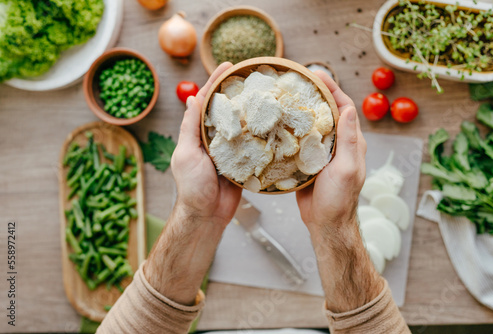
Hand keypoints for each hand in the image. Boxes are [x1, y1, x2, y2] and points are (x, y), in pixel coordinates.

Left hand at [145, 63, 242, 305]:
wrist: (207, 215)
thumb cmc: (192, 185)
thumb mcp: (186, 152)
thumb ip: (190, 126)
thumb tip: (191, 98)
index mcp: (198, 133)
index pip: (207, 101)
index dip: (216, 82)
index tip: (228, 65)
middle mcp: (214, 138)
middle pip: (226, 109)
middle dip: (237, 91)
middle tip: (252, 76)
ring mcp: (229, 150)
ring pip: (242, 125)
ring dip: (251, 110)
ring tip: (265, 93)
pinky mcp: (243, 162)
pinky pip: (252, 144)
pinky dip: (260, 133)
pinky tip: (271, 121)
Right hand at [296, 71, 366, 232]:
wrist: (325, 224)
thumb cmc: (339, 199)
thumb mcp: (347, 168)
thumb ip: (349, 140)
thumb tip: (350, 108)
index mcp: (352, 142)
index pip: (344, 107)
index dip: (332, 88)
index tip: (316, 74)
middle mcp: (338, 143)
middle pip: (327, 111)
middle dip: (314, 93)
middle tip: (296, 80)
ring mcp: (322, 152)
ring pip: (312, 124)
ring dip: (301, 109)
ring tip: (285, 96)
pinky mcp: (308, 161)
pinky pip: (300, 140)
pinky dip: (291, 128)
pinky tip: (278, 123)